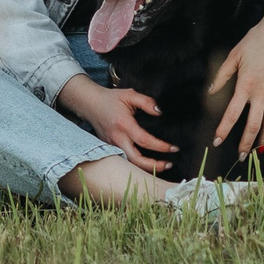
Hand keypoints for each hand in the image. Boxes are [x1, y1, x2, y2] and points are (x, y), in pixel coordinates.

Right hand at [59, 75, 174, 174]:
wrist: (90, 104)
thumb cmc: (111, 99)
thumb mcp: (130, 95)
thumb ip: (147, 102)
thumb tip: (160, 112)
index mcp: (124, 125)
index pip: (144, 140)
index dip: (160, 147)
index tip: (173, 148)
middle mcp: (117, 138)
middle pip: (136, 160)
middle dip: (154, 165)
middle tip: (169, 164)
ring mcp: (112, 145)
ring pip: (130, 163)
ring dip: (146, 168)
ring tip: (161, 166)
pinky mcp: (110, 148)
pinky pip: (125, 160)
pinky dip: (137, 164)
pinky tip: (148, 164)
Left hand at [210, 0, 263, 156]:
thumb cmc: (255, 40)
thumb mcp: (234, 56)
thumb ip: (222, 76)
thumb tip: (210, 91)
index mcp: (246, 85)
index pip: (232, 114)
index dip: (224, 130)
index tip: (217, 141)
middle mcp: (262, 92)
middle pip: (254, 124)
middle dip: (247, 143)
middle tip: (241, 157)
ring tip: (259, 150)